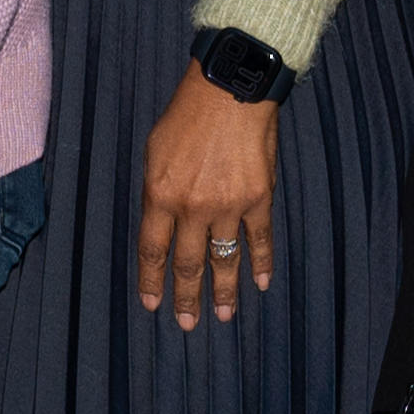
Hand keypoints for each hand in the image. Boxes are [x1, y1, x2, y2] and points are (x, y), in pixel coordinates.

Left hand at [133, 66, 279, 326]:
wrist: (230, 89)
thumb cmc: (187, 115)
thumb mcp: (155, 152)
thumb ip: (156, 192)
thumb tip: (161, 224)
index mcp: (160, 195)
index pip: (153, 250)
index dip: (152, 281)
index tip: (153, 304)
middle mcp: (192, 207)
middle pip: (188, 264)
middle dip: (186, 298)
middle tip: (188, 324)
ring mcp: (228, 205)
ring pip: (225, 259)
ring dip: (223, 291)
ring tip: (223, 315)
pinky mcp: (259, 198)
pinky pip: (259, 239)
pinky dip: (261, 264)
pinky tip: (261, 283)